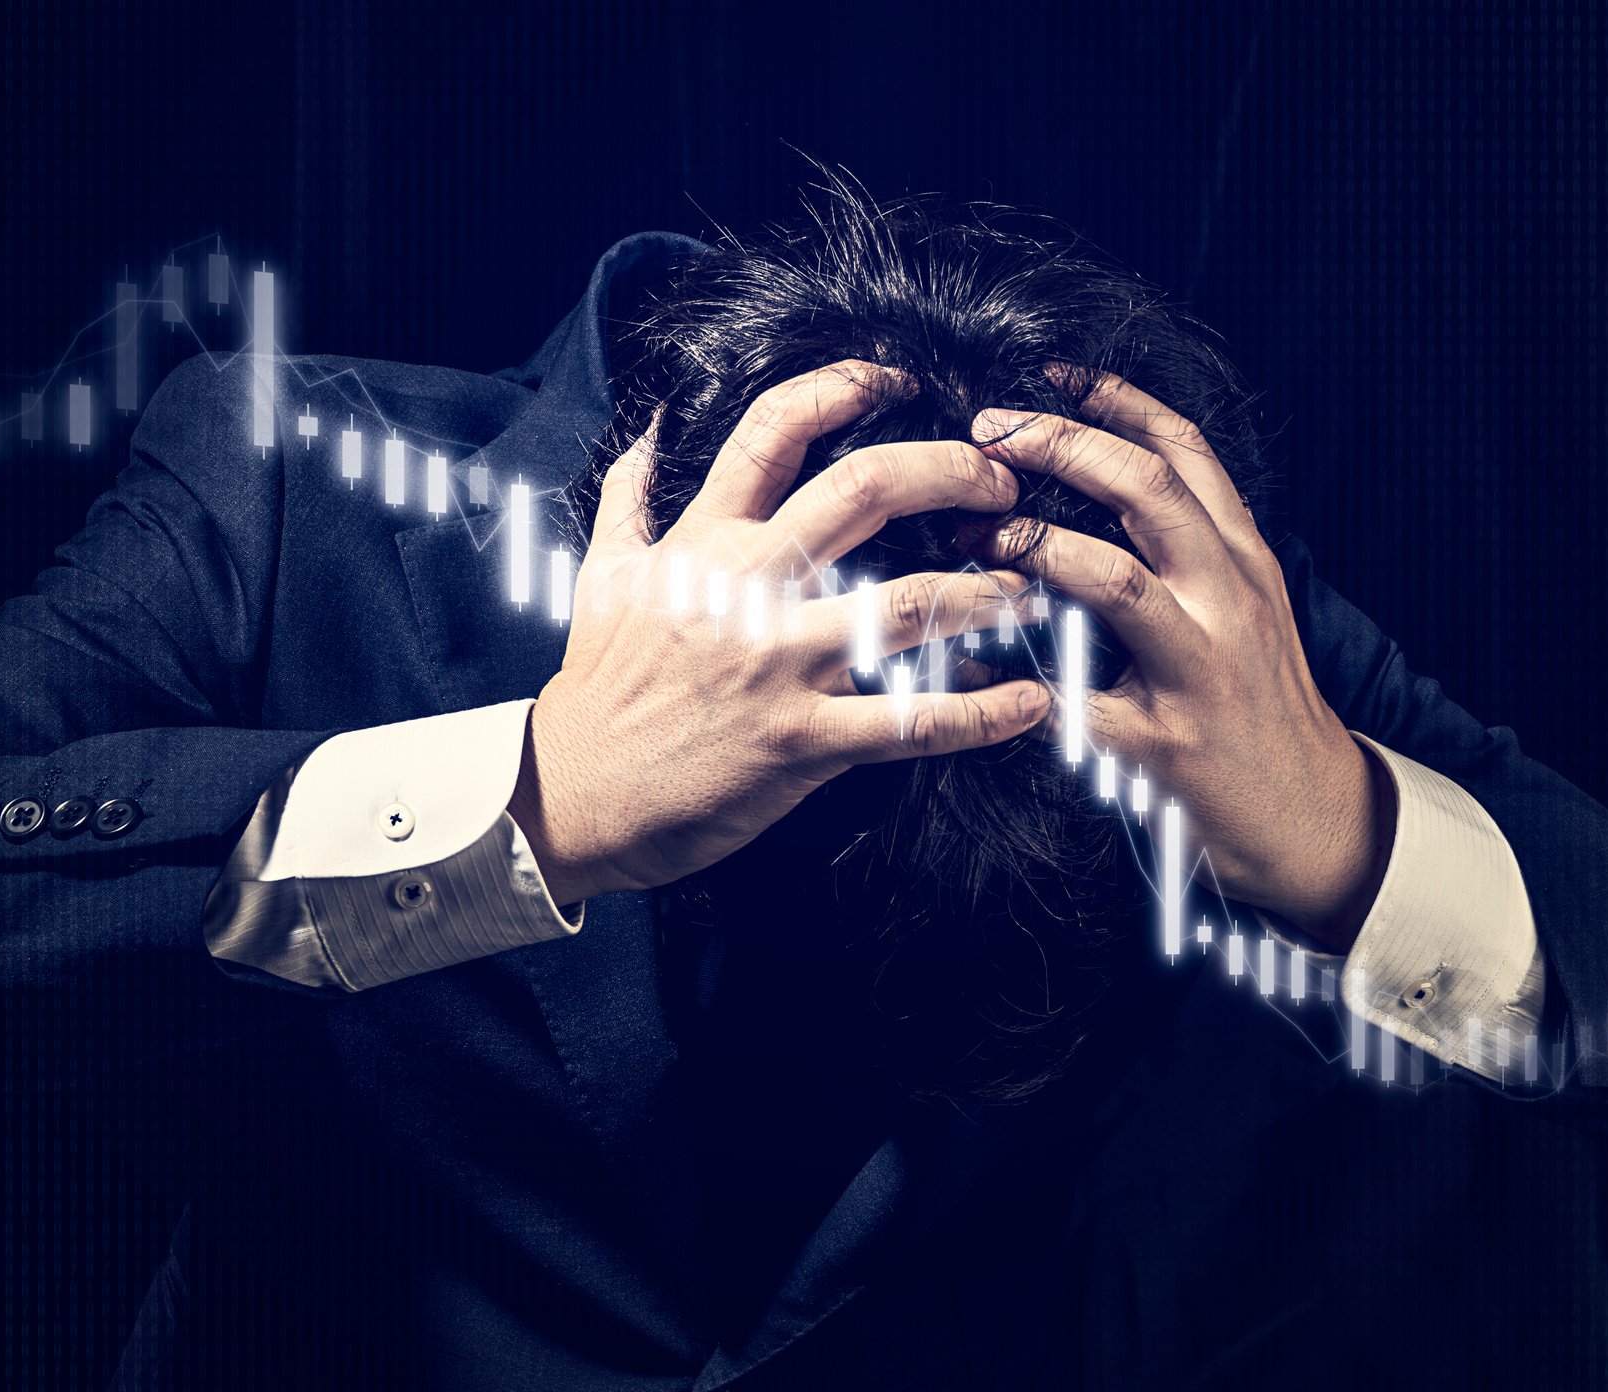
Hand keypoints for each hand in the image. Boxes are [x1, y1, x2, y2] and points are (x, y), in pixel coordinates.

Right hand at [511, 359, 1051, 906]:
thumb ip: (629, 496)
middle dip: (949, 469)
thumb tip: (646, 427)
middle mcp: (748, 588)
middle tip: (1000, 480)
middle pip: (864, 489)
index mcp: (704, 540)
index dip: (846, 387)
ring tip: (1033, 586)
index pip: (775, 430)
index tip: (900, 380)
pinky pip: (911, 723)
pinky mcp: (802, 742)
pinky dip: (981, 713)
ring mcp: (779, 664)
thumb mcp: (600, 575)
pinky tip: (1032, 701)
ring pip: (906, 604)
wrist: (574, 795)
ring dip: (986, 590)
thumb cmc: (597, 687)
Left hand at [973, 369, 1395, 949]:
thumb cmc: (1257, 702)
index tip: (1052, 376)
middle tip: (988, 433)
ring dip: (1036, 546)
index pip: (1185, 454)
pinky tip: (966, 661)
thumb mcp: (1243, 604)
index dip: (1117, 403)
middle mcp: (1229, 599)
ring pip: (1117, 579)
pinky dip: (1015, 675)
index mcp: (1241, 559)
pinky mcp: (1167, 741)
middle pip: (1147, 492)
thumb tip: (1098, 478)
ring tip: (979, 532)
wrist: (1311, 815)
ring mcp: (1201, 668)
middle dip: (1061, 448)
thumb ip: (1186, 545)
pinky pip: (1076, 699)